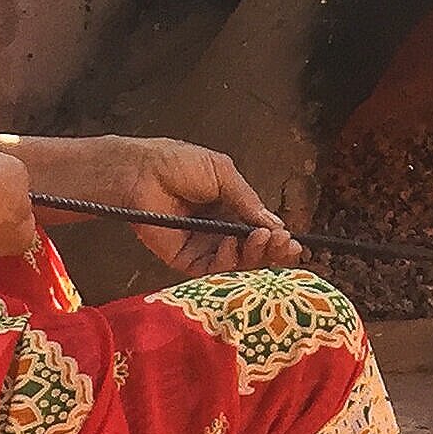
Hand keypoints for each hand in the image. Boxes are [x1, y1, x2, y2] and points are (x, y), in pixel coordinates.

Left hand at [24, 133, 295, 275]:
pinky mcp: (186, 261)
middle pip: (253, 251)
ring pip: (238, 263)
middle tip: (284, 245)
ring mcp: (204, 247)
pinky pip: (214, 269)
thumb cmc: (177, 164)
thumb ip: (247, 199)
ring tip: (262, 239)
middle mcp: (219, 231)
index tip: (292, 240)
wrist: (140, 173)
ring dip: (255, 255)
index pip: (259, 230)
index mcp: (229, 207)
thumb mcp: (222, 172)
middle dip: (272, 250)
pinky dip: (229, 260)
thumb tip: (274, 223)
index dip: (276, 237)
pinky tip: (235, 243)